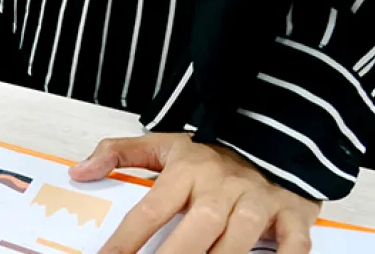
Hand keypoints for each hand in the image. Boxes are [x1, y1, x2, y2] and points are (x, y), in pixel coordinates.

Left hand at [68, 133, 320, 253]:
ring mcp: (259, 200)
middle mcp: (223, 186)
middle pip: (198, 225)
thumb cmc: (214, 153)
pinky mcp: (293, 213)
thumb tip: (80, 171)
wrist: (276, 132)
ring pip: (240, 236)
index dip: (127, 240)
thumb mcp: (163, 144)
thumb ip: (119, 154)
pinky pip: (294, 242)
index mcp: (188, 171)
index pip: (150, 209)